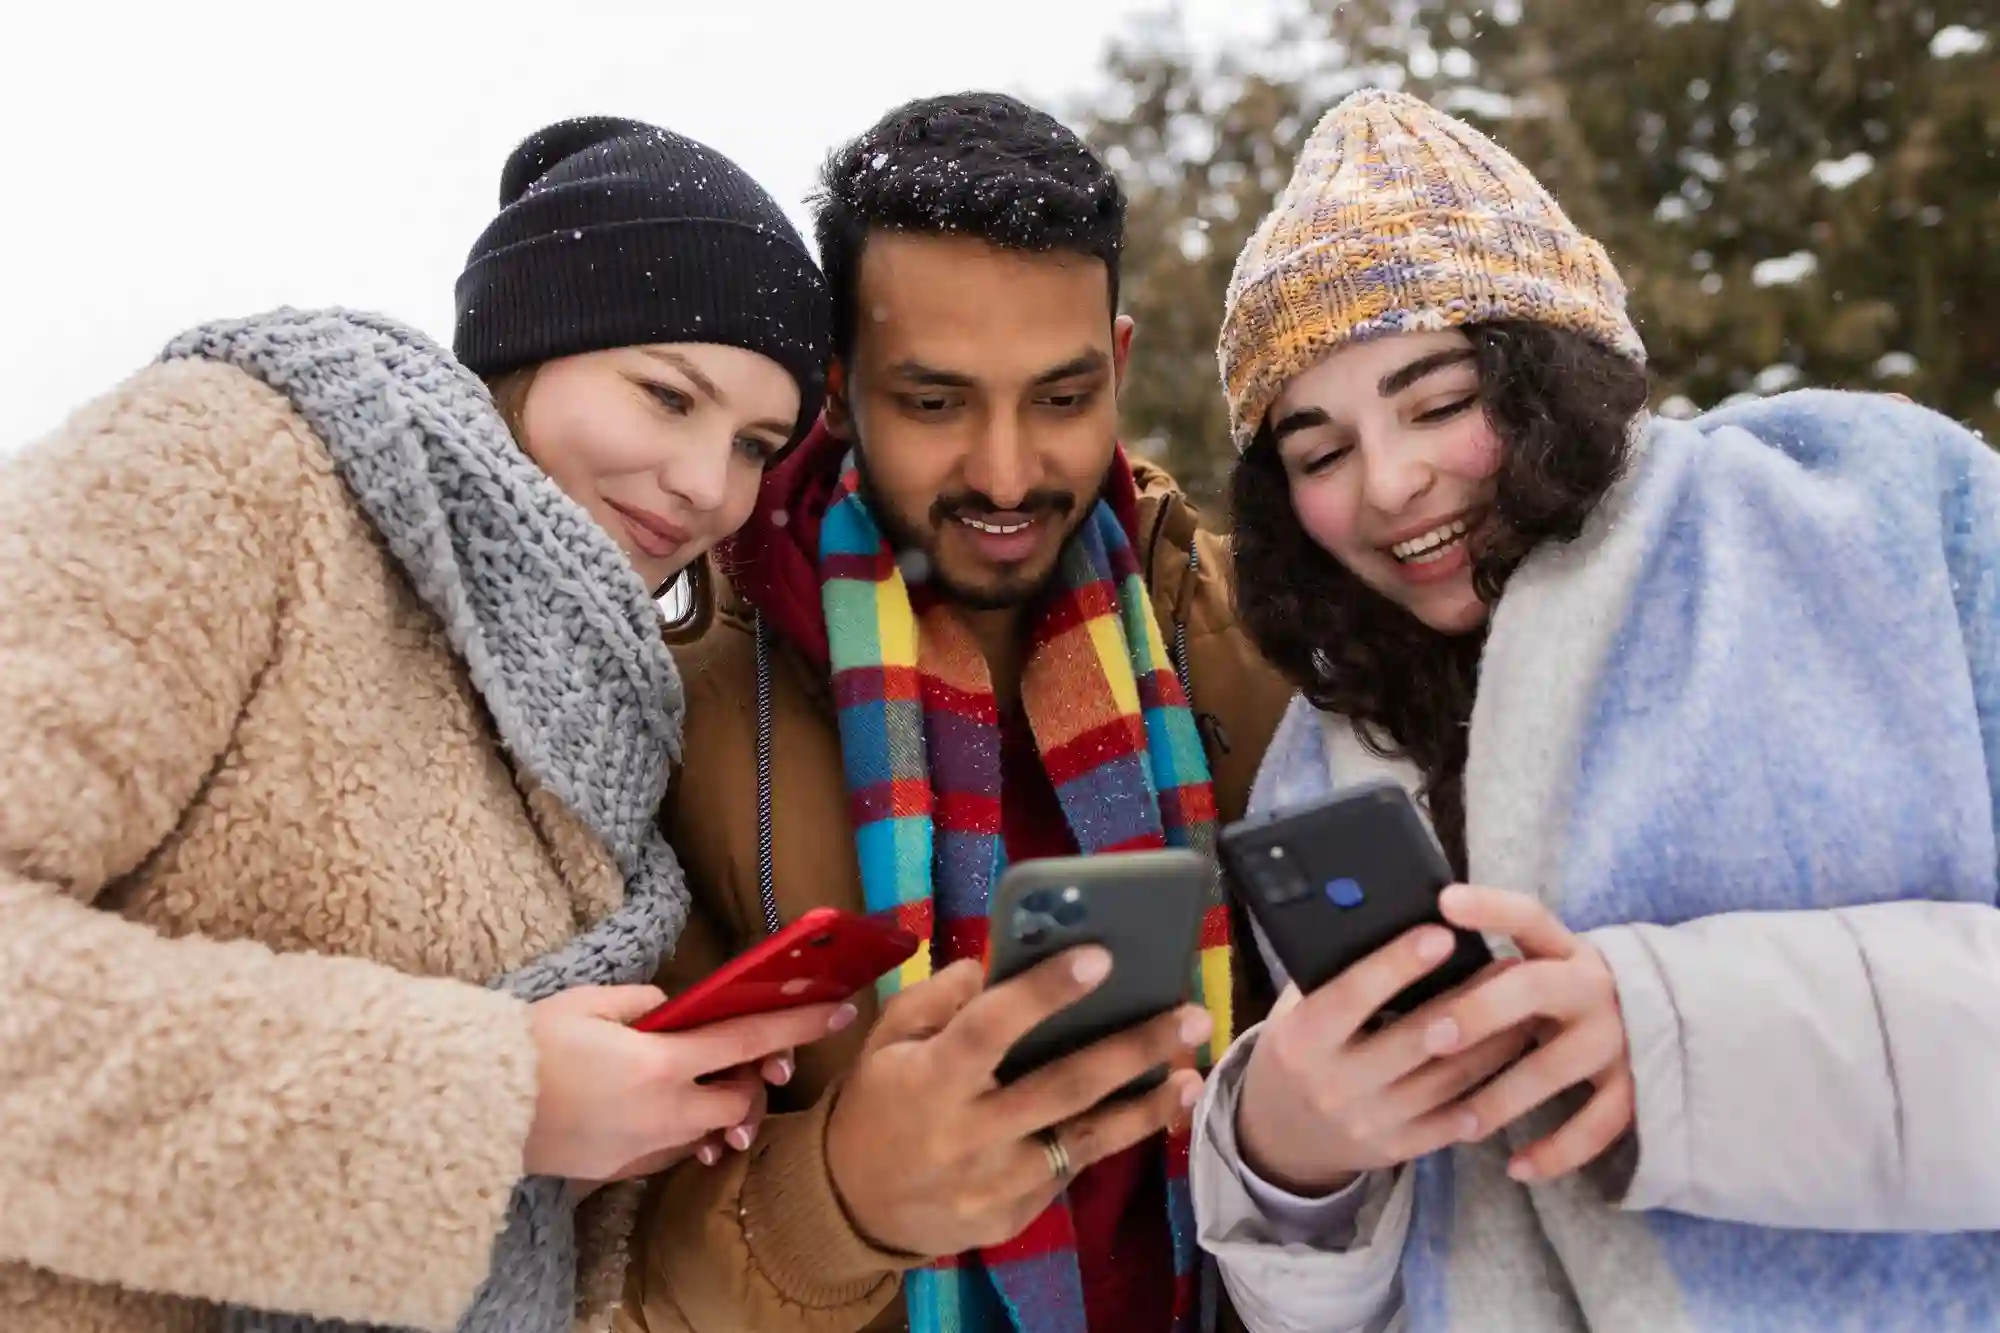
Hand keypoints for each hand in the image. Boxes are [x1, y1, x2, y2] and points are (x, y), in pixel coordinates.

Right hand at [523, 985, 853, 1182]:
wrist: (478, 1108)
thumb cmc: (530, 1046)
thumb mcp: (590, 1002)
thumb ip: (645, 1002)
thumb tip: (675, 1009)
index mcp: (662, 1063)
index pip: (749, 1038)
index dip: (799, 1023)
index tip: (839, 1011)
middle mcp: (666, 1111)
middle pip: (743, 1096)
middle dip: (758, 1075)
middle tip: (755, 1053)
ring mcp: (647, 1146)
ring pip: (713, 1128)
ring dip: (723, 1105)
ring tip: (712, 1081)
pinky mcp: (626, 1168)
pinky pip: (677, 1149)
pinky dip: (688, 1129)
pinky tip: (676, 1111)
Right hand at [825, 950, 1210, 1257]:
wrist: (855, 1204)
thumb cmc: (880, 1101)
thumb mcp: (885, 1040)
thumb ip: (935, 999)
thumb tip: (992, 963)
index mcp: (930, 1079)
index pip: (991, 1027)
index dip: (1044, 992)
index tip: (1102, 956)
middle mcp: (967, 1133)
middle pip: (1062, 1087)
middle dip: (1132, 1048)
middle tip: (1190, 1014)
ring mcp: (994, 1183)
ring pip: (1085, 1140)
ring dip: (1146, 1106)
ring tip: (1191, 1073)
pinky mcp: (1014, 1216)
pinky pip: (1070, 1170)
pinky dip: (1112, 1138)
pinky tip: (1150, 1109)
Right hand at [1236, 926, 1532, 1194]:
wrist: (1281, 1134)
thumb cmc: (1299, 1050)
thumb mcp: (1296, 1010)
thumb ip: (1334, 975)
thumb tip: (1389, 921)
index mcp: (1302, 1038)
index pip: (1352, 996)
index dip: (1397, 965)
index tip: (1441, 934)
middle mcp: (1334, 1084)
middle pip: (1415, 1040)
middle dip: (1469, 1001)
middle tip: (1511, 968)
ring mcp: (1368, 1122)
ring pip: (1447, 1081)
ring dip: (1494, 1045)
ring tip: (1527, 1010)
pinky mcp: (1395, 1150)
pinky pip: (1452, 1122)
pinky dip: (1488, 1094)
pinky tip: (1514, 1065)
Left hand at [1431, 884, 1633, 1181]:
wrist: (1672, 1021)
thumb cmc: (1566, 995)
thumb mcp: (1544, 965)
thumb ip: (1496, 964)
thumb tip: (1409, 958)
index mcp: (1563, 948)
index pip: (1527, 916)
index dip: (1489, 907)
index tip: (1444, 900)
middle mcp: (1592, 985)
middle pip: (1534, 989)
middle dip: (1480, 1012)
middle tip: (1432, 1035)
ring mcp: (1617, 1038)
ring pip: (1555, 1067)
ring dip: (1505, 1097)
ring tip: (1462, 1122)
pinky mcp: (1635, 1088)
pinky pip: (1595, 1127)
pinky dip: (1556, 1151)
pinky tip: (1517, 1168)